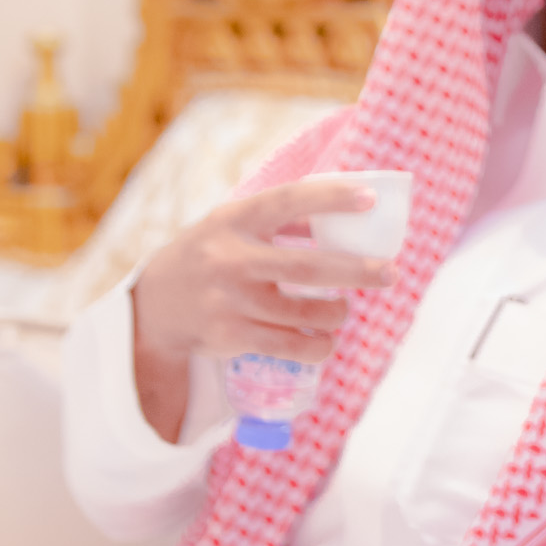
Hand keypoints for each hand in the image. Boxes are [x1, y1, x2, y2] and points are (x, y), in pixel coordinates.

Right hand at [130, 179, 395, 438]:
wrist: (154, 307)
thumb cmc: (212, 256)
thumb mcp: (234, 227)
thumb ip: (284, 220)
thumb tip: (350, 214)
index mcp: (235, 220)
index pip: (288, 201)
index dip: (331, 198)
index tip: (370, 199)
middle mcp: (232, 259)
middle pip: (308, 267)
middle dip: (359, 271)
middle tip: (391, 273)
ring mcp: (231, 301)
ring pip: (307, 313)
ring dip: (338, 312)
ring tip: (343, 308)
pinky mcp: (232, 336)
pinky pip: (294, 346)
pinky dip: (320, 345)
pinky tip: (326, 339)